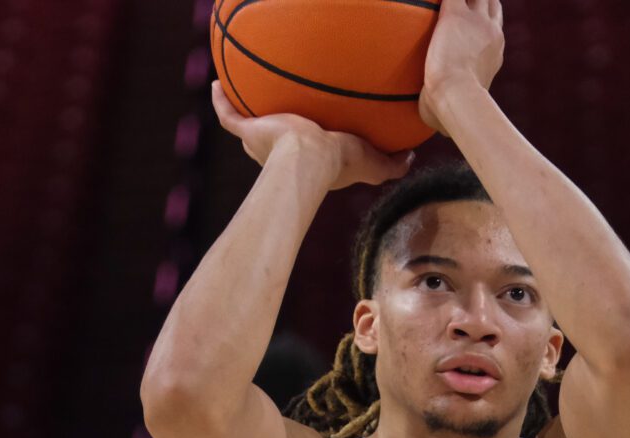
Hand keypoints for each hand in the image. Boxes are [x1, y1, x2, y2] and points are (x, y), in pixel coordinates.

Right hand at [211, 82, 413, 188]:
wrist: (310, 160)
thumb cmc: (340, 163)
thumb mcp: (374, 163)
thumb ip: (393, 163)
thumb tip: (411, 158)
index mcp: (311, 162)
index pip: (309, 152)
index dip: (311, 144)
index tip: (314, 133)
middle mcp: (283, 155)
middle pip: (276, 140)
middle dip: (276, 128)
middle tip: (278, 109)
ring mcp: (262, 144)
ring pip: (250, 127)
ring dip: (245, 111)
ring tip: (244, 91)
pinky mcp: (249, 131)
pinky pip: (228, 115)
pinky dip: (221, 101)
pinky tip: (218, 82)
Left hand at [419, 0, 503, 134]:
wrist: (456, 98)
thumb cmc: (452, 113)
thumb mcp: (458, 105)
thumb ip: (450, 110)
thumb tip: (442, 131)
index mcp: (493, 51)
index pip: (492, 26)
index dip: (485, 18)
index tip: (474, 20)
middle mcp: (491, 32)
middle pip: (490, 2)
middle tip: (463, 3)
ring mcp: (476, 21)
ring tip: (451, 3)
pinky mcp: (455, 14)